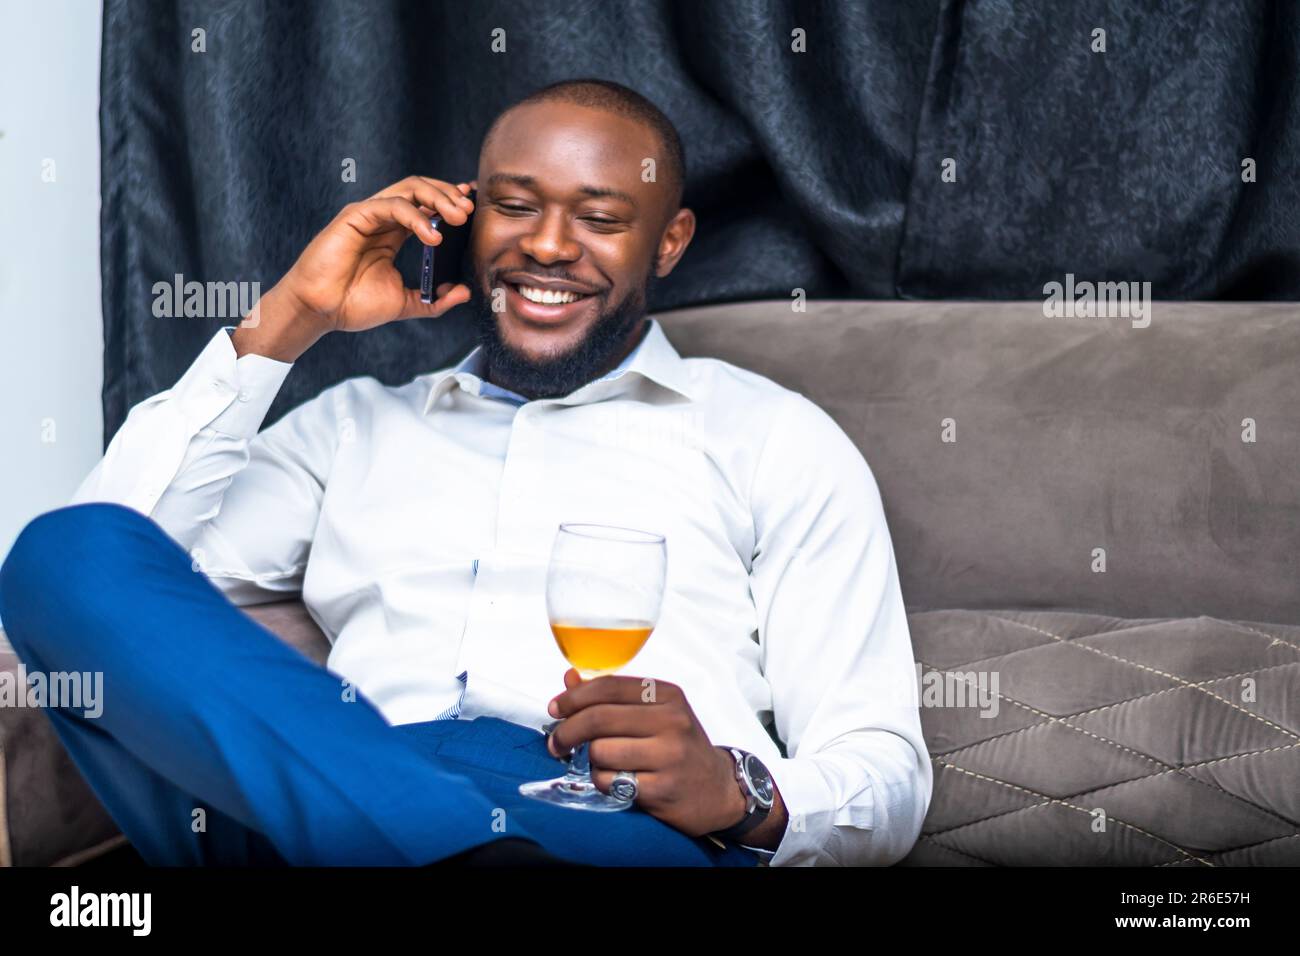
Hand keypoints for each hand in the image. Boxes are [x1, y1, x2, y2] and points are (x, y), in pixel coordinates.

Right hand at [280, 175, 478, 333]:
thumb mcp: (405, 303)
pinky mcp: (355, 215)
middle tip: (469, 212)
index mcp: (394, 233)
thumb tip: (463, 292)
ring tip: (458, 218)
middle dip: (449, 196)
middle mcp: (383, 218)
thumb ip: (435, 300)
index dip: (450, 201)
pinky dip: (416, 217)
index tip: (473, 208)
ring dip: (438, 199)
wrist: (321, 311)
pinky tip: (432, 236)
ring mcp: (369, 214)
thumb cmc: (354, 305)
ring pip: (409, 189)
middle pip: (421, 190)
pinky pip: (391, 205)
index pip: (427, 206)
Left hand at [545, 668, 749, 836]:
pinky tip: (617, 781)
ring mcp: (669, 756)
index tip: (555, 709)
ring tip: (602, 765)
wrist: (718, 790)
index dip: (574, 697)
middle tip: (557, 743)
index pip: (608, 687)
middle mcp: (671, 721)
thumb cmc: (680, 747)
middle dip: (567, 731)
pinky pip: (610, 781)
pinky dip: (603, 782)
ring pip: (600, 752)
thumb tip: (569, 678)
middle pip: (598, 719)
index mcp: (667, 696)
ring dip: (590, 761)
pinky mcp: (662, 788)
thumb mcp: (655, 713)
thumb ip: (612, 696)